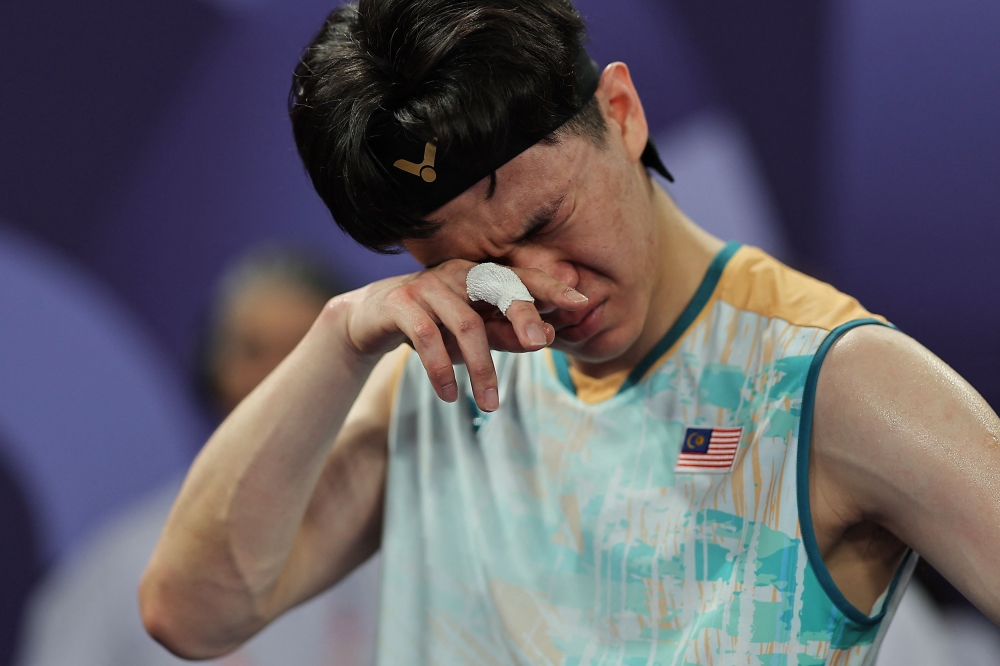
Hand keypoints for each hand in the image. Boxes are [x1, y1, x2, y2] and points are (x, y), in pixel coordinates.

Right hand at [338, 259, 588, 411]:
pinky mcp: (400, 304)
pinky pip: (427, 337)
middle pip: (497, 287)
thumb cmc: (434, 324)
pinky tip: (451, 394)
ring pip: (465, 324)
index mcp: (480, 274)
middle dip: (521, 314)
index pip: (522, 277)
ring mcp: (428, 286)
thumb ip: (507, 333)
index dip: (551, 287)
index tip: (582, 302)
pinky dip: (441, 369)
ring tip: (490, 404)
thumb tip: (546, 337)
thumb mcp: (474, 332)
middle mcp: (457, 272)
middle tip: (539, 344)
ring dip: (481, 366)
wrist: (371, 319)